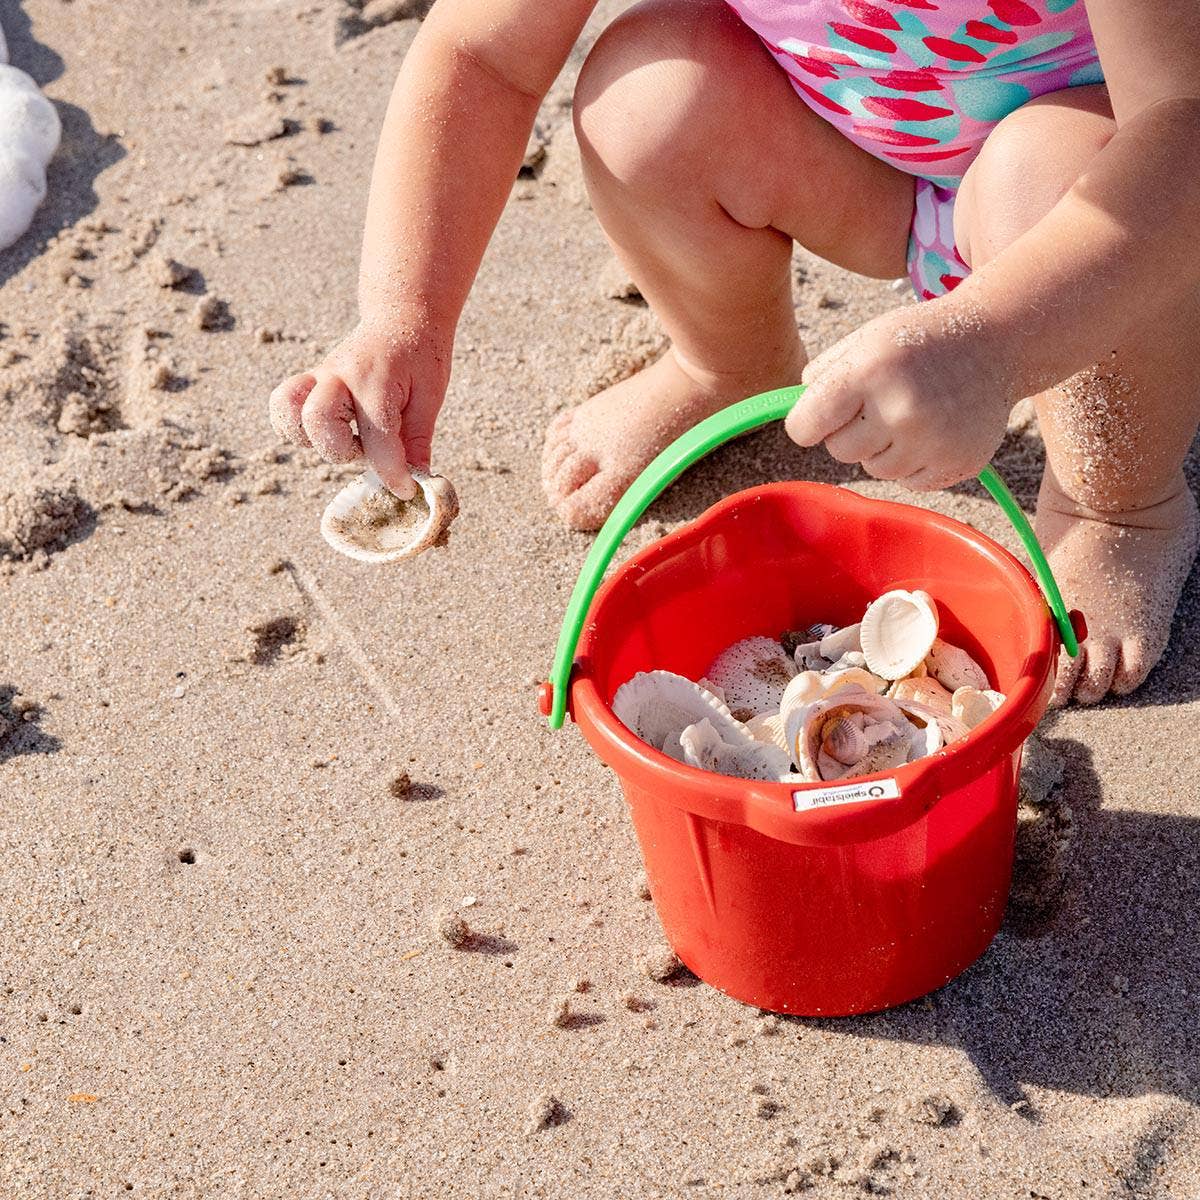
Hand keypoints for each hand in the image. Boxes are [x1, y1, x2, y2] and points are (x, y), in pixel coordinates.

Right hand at [268, 320, 450, 498]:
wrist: (401, 316)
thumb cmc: (420, 356)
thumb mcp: (430, 395)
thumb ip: (418, 438)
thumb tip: (417, 480)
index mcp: (375, 379)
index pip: (377, 438)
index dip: (391, 473)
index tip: (405, 490)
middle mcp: (339, 375)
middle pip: (317, 421)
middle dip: (343, 451)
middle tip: (369, 451)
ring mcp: (319, 376)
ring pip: (290, 412)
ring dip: (314, 440)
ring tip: (346, 440)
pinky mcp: (310, 381)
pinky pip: (284, 405)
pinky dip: (294, 427)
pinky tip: (326, 433)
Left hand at [784, 300, 1013, 490]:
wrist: (994, 341)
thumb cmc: (916, 341)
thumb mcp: (865, 340)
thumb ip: (823, 375)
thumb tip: (794, 415)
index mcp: (868, 372)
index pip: (804, 427)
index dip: (806, 424)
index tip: (815, 419)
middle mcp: (901, 408)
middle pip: (840, 452)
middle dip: (850, 433)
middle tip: (876, 407)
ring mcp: (934, 439)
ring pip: (875, 470)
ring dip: (883, 449)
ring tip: (908, 415)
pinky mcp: (958, 462)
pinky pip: (910, 482)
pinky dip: (914, 462)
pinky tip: (932, 429)